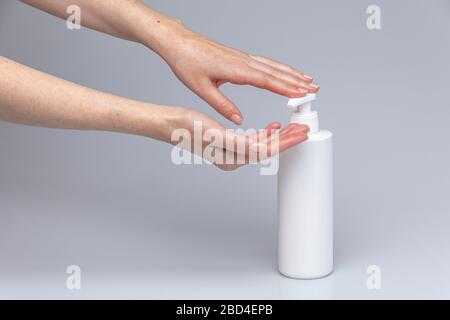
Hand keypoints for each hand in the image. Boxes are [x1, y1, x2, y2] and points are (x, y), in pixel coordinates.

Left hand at [158, 23, 319, 124]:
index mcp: (235, 69)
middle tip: (315, 89)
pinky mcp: (241, 57)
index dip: (285, 88)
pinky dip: (280, 67)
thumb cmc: (187, 63)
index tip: (301, 94)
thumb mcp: (202, 88)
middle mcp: (243, 61)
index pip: (266, 80)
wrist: (180, 43)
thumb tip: (239, 120)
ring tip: (308, 80)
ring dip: (292, 73)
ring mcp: (243, 57)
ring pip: (273, 65)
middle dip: (296, 81)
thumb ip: (222, 105)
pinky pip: (266, 62)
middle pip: (275, 72)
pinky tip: (285, 71)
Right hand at [165, 107, 308, 170]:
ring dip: (279, 136)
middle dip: (287, 140)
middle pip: (268, 150)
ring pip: (263, 145)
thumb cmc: (188, 128)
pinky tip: (273, 126)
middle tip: (305, 129)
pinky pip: (253, 140)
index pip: (266, 152)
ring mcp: (232, 152)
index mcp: (232, 158)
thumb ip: (238, 143)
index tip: (301, 134)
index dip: (286, 143)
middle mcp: (234, 158)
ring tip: (294, 127)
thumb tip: (261, 150)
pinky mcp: (229, 143)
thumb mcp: (215, 134)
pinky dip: (266, 133)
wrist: (172, 124)